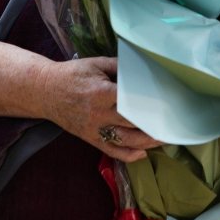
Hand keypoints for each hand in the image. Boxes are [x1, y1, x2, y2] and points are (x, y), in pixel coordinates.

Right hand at [37, 57, 160, 162]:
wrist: (45, 91)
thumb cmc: (72, 74)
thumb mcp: (96, 64)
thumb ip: (119, 66)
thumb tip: (142, 69)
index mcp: (101, 93)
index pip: (131, 101)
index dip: (150, 104)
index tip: (168, 104)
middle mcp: (99, 114)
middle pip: (132, 123)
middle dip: (154, 125)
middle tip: (174, 123)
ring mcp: (94, 130)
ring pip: (125, 141)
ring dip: (147, 143)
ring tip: (165, 139)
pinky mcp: (90, 139)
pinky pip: (111, 152)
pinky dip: (128, 156)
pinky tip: (143, 153)